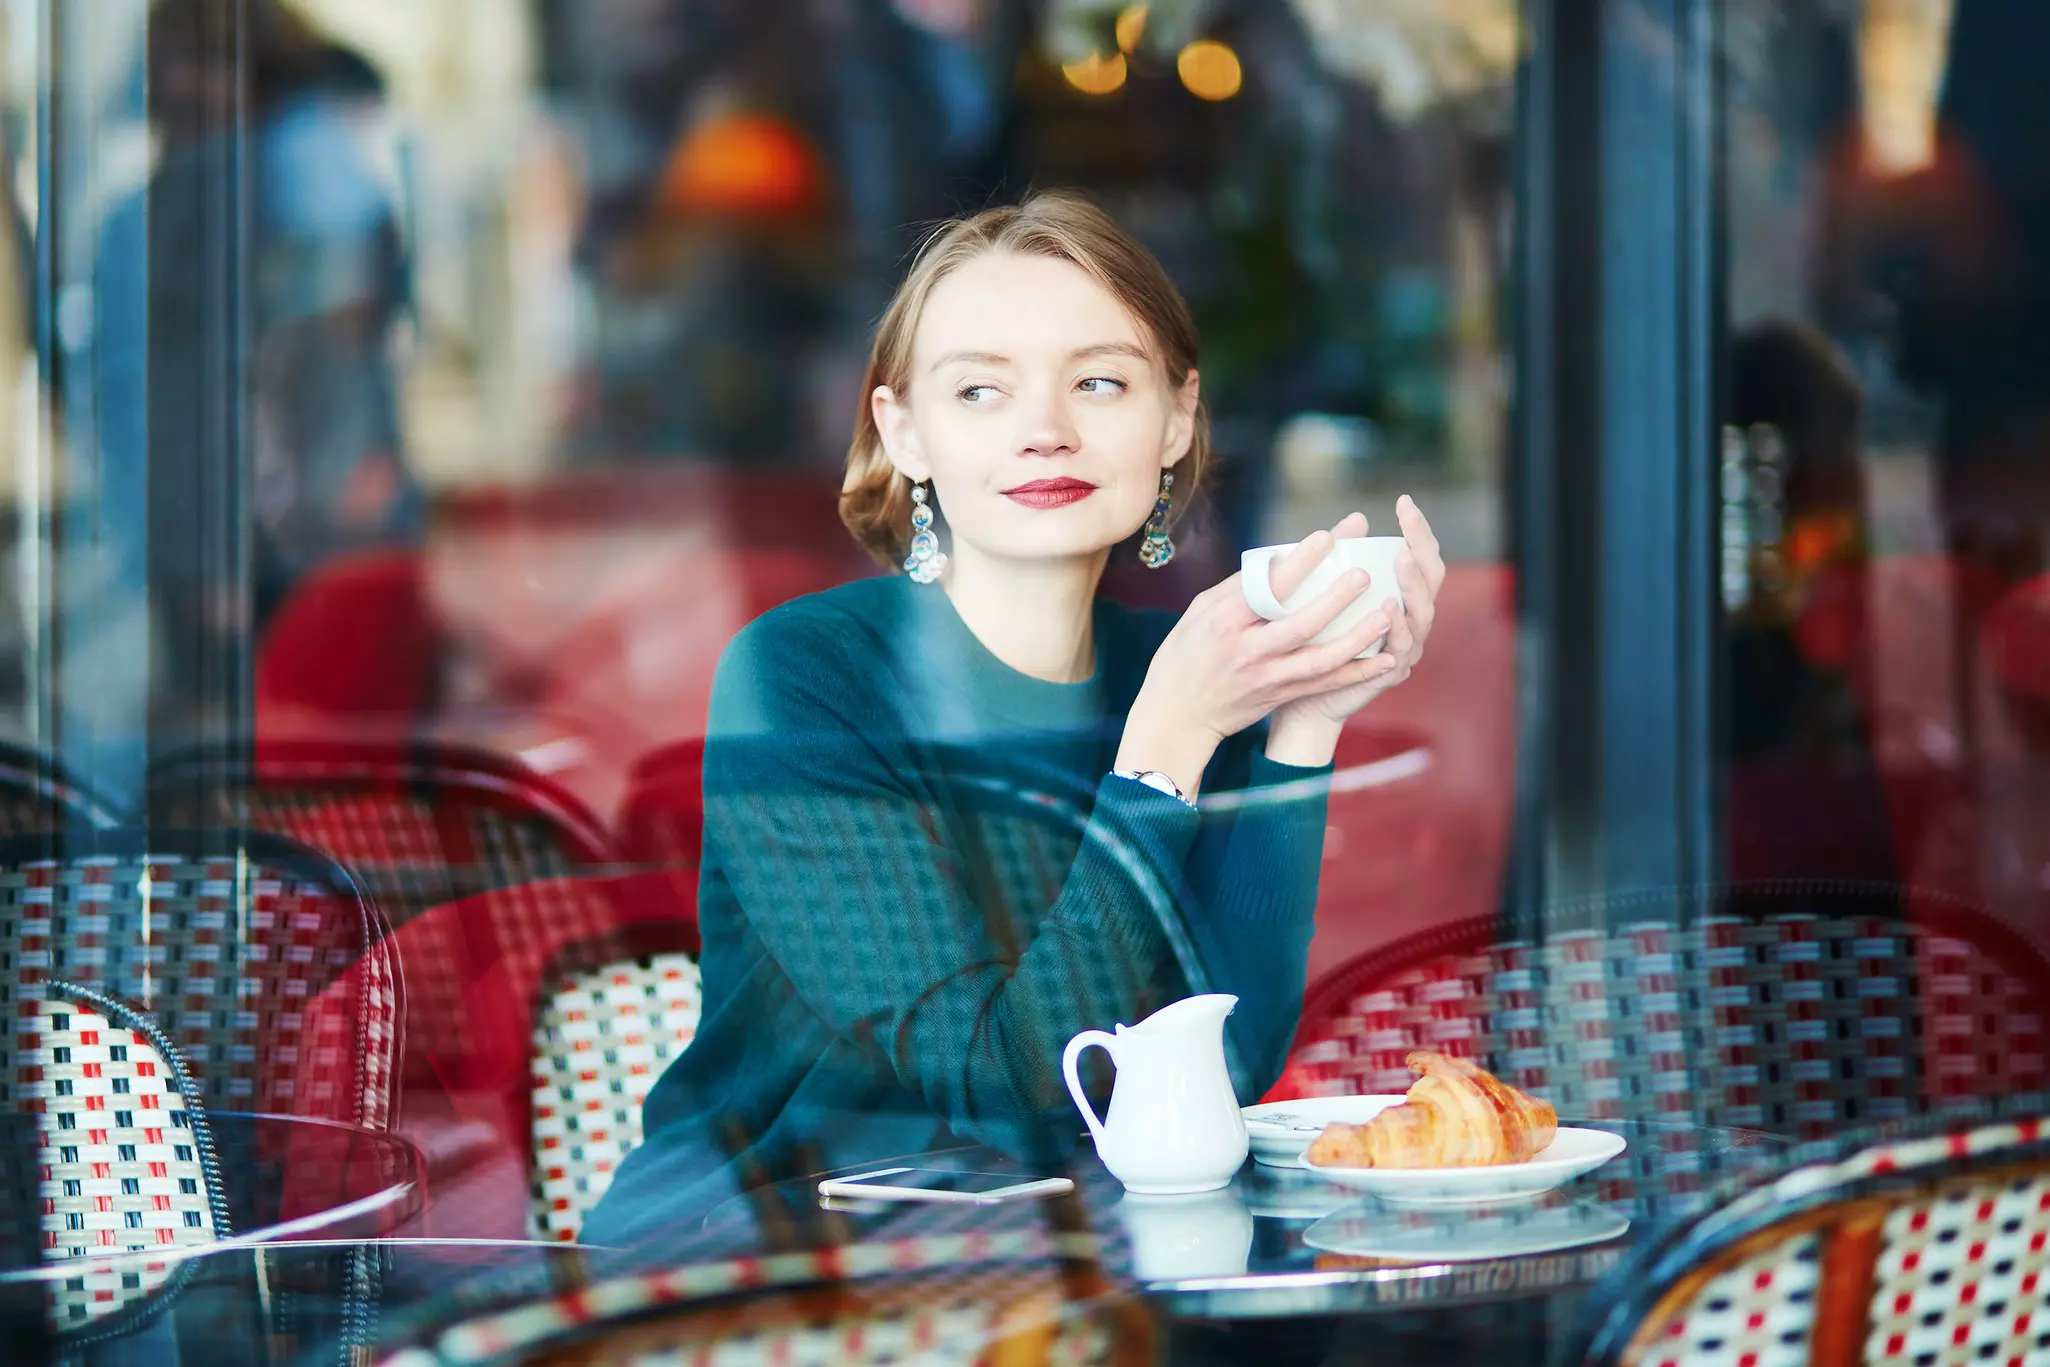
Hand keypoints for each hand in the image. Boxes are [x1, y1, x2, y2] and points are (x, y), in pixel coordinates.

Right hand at [1117, 510, 1398, 794]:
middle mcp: (1248, 649)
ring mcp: (1267, 677)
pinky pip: (1325, 684)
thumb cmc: (1185, 654)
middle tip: (1366, 574)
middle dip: (1335, 598)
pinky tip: (1386, 659)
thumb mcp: (1199, 612)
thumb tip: (1280, 560)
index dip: (1300, 562)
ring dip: (1356, 638)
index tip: (1328, 537)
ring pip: (1319, 658)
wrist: (1177, 716)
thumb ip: (1237, 588)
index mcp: (1224, 620)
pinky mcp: (1280, 696)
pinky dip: (1357, 673)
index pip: (1267, 587)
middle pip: (1299, 622)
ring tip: (1386, 615)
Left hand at [1269, 496, 1444, 748]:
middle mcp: (1409, 620)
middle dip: (1423, 550)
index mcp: (1398, 597)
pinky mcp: (1389, 673)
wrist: (1302, 696)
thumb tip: (1352, 520)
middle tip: (1410, 523)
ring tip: (1402, 562)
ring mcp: (1404, 647)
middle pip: (1431, 581)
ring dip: (1413, 587)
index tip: (1405, 503)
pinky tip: (1388, 609)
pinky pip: (1399, 649)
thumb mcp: (1322, 597)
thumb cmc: (1313, 641)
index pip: (1419, 557)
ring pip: (1422, 614)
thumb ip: (1337, 564)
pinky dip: (1397, 628)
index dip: (1418, 531)